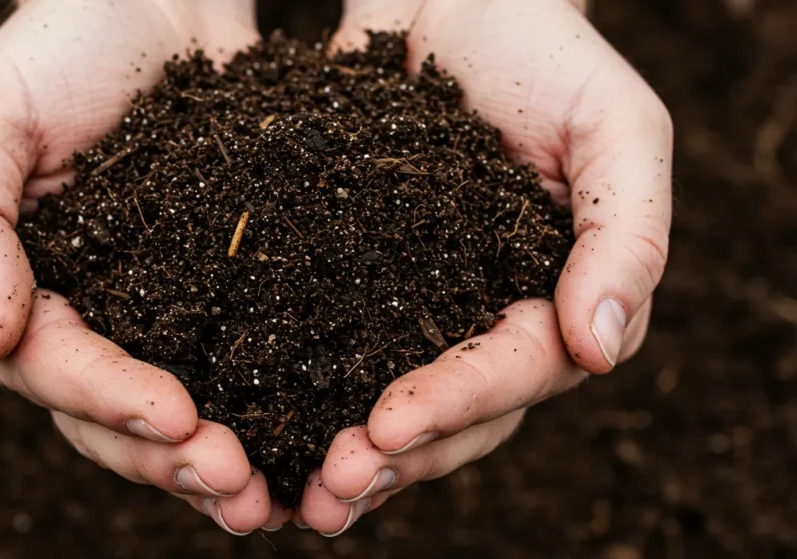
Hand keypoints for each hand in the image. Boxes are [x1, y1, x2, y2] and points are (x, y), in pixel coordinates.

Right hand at [0, 0, 288, 533]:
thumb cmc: (60, 44)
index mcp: (24, 290)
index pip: (50, 367)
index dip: (107, 400)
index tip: (177, 417)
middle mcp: (92, 317)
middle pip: (114, 417)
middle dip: (171, 458)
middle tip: (239, 488)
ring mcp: (161, 311)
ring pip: (180, 411)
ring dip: (220, 461)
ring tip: (276, 500)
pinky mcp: (229, 292)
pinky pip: (246, 360)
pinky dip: (274, 406)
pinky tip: (321, 438)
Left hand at [297, 0, 671, 534]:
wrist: (451, 1)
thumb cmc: (543, 50)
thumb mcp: (614, 126)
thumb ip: (626, 234)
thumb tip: (600, 349)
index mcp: (553, 295)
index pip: (516, 372)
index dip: (455, 404)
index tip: (388, 425)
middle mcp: (483, 317)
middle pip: (452, 416)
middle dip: (395, 456)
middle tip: (330, 491)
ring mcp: (415, 307)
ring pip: (387, 402)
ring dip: (346, 455)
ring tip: (291, 496)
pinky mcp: (350, 282)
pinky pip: (326, 348)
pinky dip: (298, 396)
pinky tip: (251, 428)